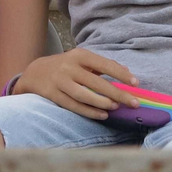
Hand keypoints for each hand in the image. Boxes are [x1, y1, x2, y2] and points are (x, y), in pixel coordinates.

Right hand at [16, 49, 140, 120]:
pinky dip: (89, 111)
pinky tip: (102, 115)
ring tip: (117, 107)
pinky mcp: (52, 94)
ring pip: (84, 95)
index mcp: (80, 55)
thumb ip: (103, 64)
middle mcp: (69, 67)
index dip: (121, 74)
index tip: (136, 83)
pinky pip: (73, 105)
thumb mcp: (82, 59)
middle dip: (118, 93)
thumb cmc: (65, 66)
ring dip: (103, 103)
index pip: (104, 64)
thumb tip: (126, 70)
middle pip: (96, 82)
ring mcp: (59, 81)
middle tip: (135, 103)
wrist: (35, 72)